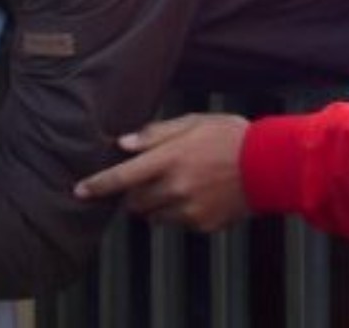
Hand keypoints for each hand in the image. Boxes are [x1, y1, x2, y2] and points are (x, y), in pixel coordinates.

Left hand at [74, 114, 249, 230]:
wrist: (270, 165)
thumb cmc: (231, 136)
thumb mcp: (195, 122)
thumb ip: (157, 133)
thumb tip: (123, 144)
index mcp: (170, 159)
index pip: (122, 177)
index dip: (97, 185)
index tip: (78, 191)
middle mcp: (175, 188)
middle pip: (134, 201)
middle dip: (134, 193)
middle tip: (151, 178)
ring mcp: (189, 210)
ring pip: (153, 216)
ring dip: (155, 205)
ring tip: (179, 185)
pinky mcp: (203, 225)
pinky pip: (178, 223)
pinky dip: (180, 213)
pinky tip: (200, 195)